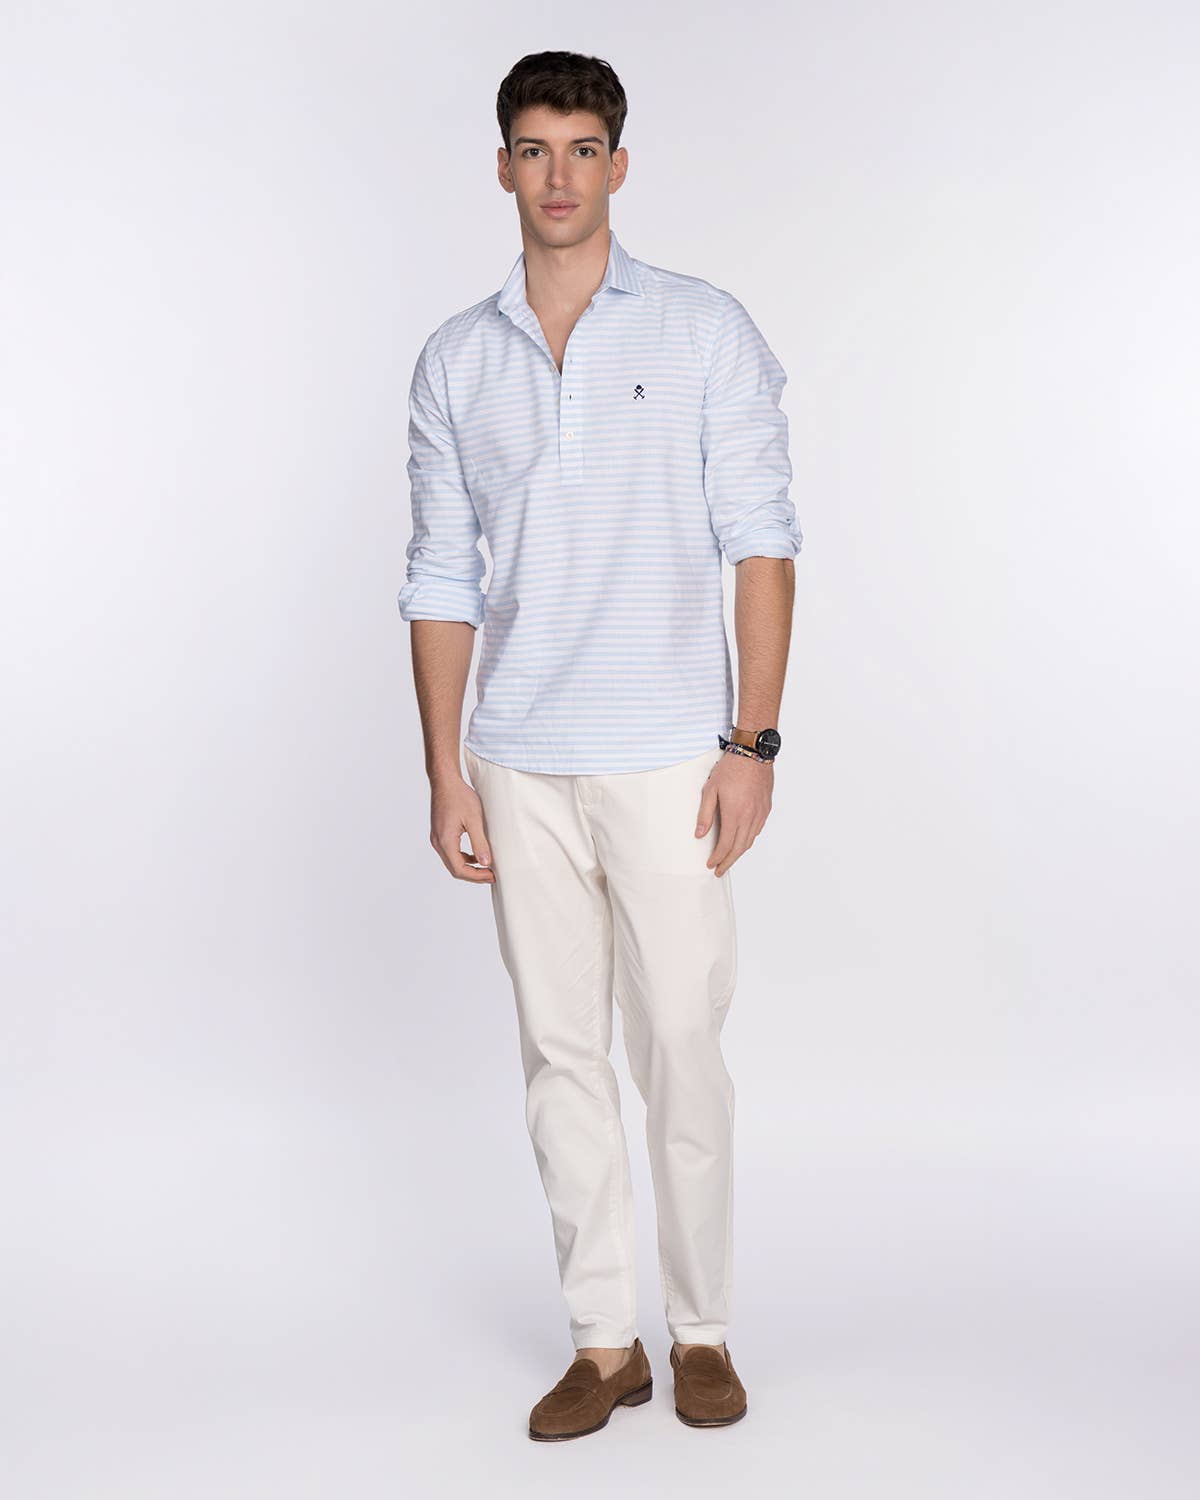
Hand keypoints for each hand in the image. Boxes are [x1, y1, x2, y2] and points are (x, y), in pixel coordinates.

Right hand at [429, 772, 494, 883]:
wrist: (445, 781)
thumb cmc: (459, 796)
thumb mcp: (474, 819)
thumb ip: (480, 842)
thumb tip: (486, 863)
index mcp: (445, 841)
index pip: (460, 869)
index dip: (477, 876)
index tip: (493, 875)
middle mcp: (438, 842)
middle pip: (455, 869)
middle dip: (474, 875)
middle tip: (492, 875)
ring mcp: (437, 838)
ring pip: (452, 861)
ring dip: (469, 867)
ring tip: (486, 867)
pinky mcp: (439, 833)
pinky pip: (450, 852)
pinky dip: (463, 858)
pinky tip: (475, 855)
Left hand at [694, 751, 772, 876]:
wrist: (754, 753)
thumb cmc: (731, 768)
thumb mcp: (710, 789)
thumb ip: (705, 814)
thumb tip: (700, 834)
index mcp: (735, 814)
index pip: (726, 845)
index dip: (718, 858)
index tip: (711, 865)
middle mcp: (750, 817)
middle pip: (739, 848)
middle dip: (728, 861)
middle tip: (720, 870)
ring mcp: (760, 813)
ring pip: (750, 840)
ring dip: (739, 852)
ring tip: (729, 858)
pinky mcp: (766, 808)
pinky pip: (757, 830)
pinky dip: (749, 839)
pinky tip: (742, 839)